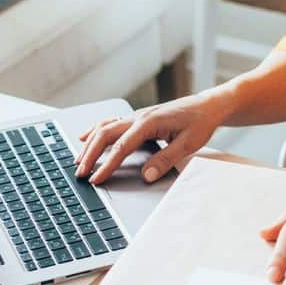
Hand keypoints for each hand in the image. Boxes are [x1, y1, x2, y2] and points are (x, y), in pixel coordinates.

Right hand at [75, 92, 231, 185]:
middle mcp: (138, 117)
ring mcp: (136, 116)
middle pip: (106, 134)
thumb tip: (146, 176)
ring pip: (105, 127)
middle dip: (90, 154)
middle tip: (80, 173)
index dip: (107, 165)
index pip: (122, 147)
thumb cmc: (200, 122)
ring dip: (90, 144)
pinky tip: (86, 137)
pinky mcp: (137, 118)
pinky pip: (110, 122)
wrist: (207, 105)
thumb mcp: (188, 144)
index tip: (96, 179)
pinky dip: (96, 131)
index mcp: (149, 123)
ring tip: (78, 160)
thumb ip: (165, 159)